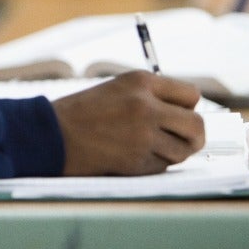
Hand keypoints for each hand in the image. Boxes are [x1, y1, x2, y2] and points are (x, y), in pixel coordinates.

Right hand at [49, 71, 204, 175]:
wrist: (51, 134)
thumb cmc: (82, 113)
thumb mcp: (118, 89)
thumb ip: (152, 97)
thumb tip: (187, 116)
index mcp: (141, 82)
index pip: (191, 95)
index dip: (187, 108)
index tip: (178, 116)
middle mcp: (146, 106)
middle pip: (197, 126)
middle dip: (193, 136)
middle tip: (181, 140)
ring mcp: (142, 134)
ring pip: (183, 151)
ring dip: (171, 153)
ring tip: (149, 148)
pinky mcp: (135, 160)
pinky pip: (162, 166)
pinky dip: (152, 165)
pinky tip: (131, 157)